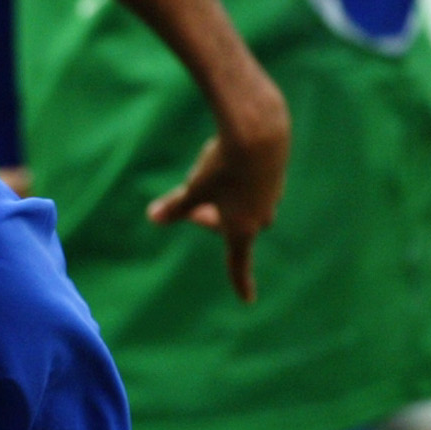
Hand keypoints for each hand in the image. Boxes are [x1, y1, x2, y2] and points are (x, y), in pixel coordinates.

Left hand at [146, 101, 289, 303]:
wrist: (259, 129)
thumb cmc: (224, 165)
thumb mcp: (195, 188)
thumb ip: (176, 207)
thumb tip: (153, 217)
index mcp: (242, 228)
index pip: (238, 263)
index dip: (241, 283)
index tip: (247, 300)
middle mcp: (262, 216)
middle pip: (230, 227)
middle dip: (210, 217)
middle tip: (192, 201)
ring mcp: (273, 195)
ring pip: (243, 203)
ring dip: (225, 196)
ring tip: (213, 170)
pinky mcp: (277, 173)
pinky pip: (252, 184)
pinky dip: (238, 176)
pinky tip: (233, 153)